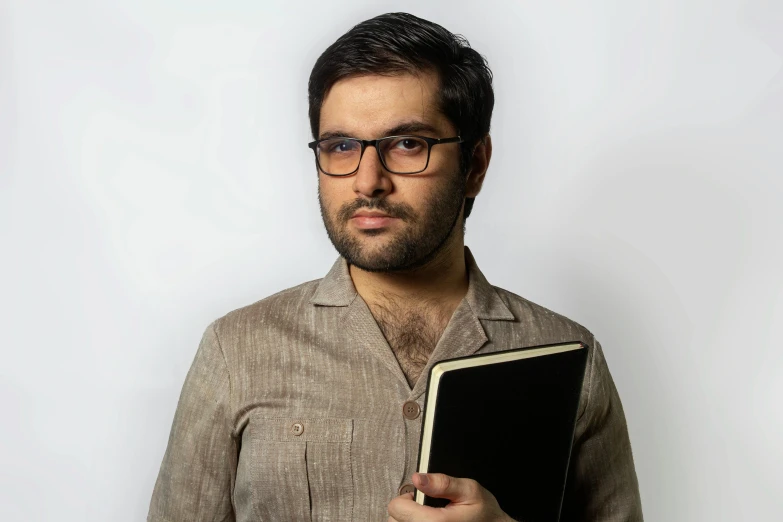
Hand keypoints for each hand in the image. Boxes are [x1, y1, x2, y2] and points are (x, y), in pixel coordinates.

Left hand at [387, 472, 514, 521]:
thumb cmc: (484, 513)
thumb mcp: (469, 490)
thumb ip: (442, 483)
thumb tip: (418, 478)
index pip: (395, 508)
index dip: (406, 497)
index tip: (420, 496)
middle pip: (393, 520)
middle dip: (406, 510)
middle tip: (426, 507)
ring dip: (408, 520)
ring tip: (427, 517)